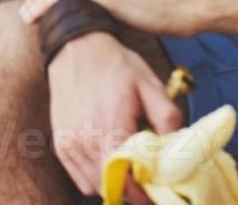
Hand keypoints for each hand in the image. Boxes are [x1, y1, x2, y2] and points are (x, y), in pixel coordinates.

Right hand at [47, 31, 183, 196]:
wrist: (75, 46)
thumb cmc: (114, 64)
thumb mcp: (149, 84)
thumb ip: (168, 117)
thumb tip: (178, 148)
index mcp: (109, 125)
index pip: (124, 179)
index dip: (142, 193)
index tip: (155, 191)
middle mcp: (84, 138)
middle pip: (109, 186)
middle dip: (130, 190)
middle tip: (145, 180)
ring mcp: (69, 141)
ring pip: (93, 185)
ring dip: (112, 184)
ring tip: (127, 169)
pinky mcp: (60, 140)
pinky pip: (78, 176)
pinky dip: (94, 177)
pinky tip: (107, 162)